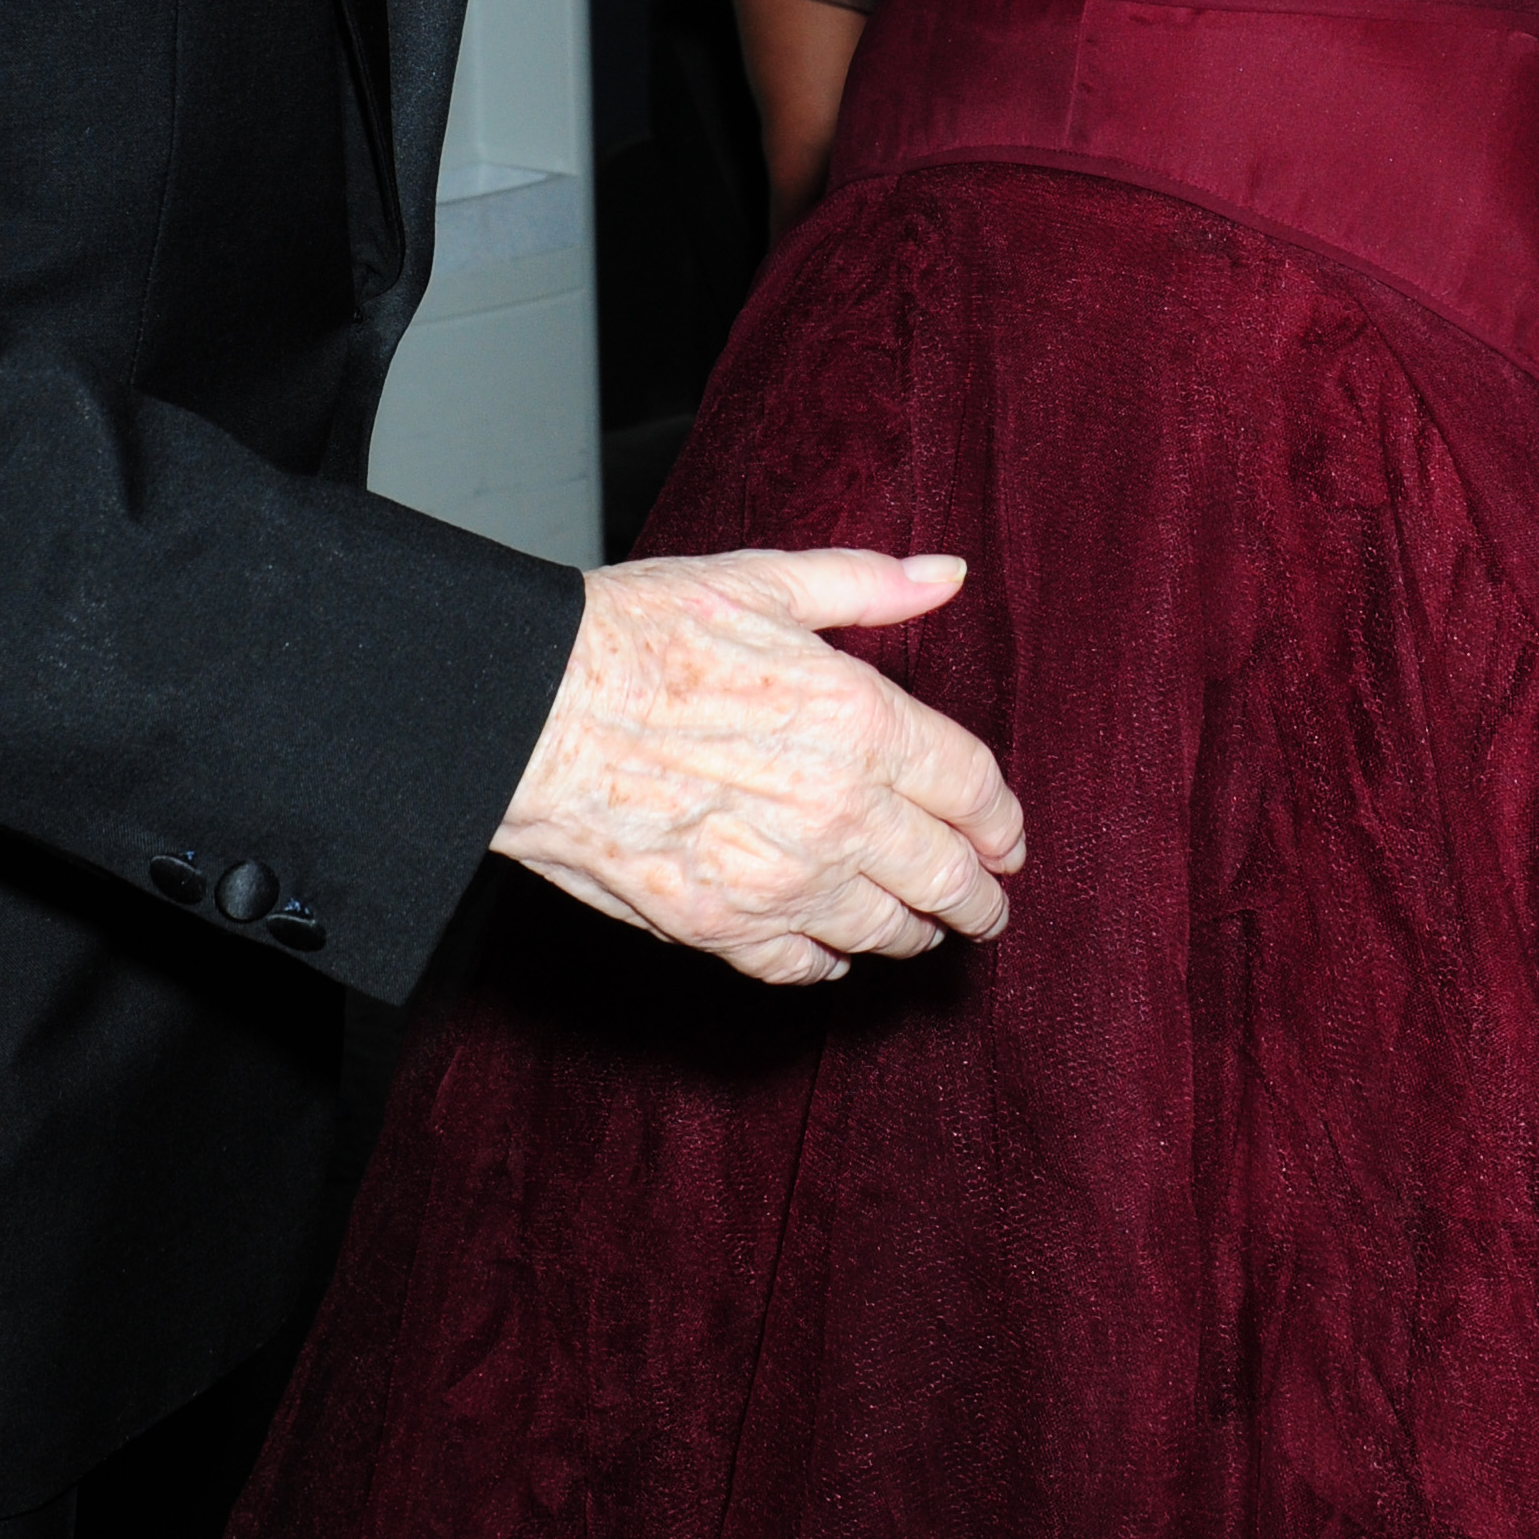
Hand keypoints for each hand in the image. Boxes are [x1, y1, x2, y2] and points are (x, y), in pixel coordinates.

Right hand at [494, 549, 1024, 987]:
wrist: (530, 713)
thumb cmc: (636, 635)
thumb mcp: (762, 582)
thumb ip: (867, 585)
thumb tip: (948, 573)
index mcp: (862, 722)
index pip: (972, 790)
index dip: (1002, 823)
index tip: (1007, 840)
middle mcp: (839, 813)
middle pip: (947, 877)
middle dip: (979, 899)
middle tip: (988, 908)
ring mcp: (782, 880)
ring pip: (884, 930)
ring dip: (914, 933)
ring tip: (921, 930)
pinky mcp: (720, 927)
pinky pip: (803, 965)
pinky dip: (828, 962)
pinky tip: (832, 950)